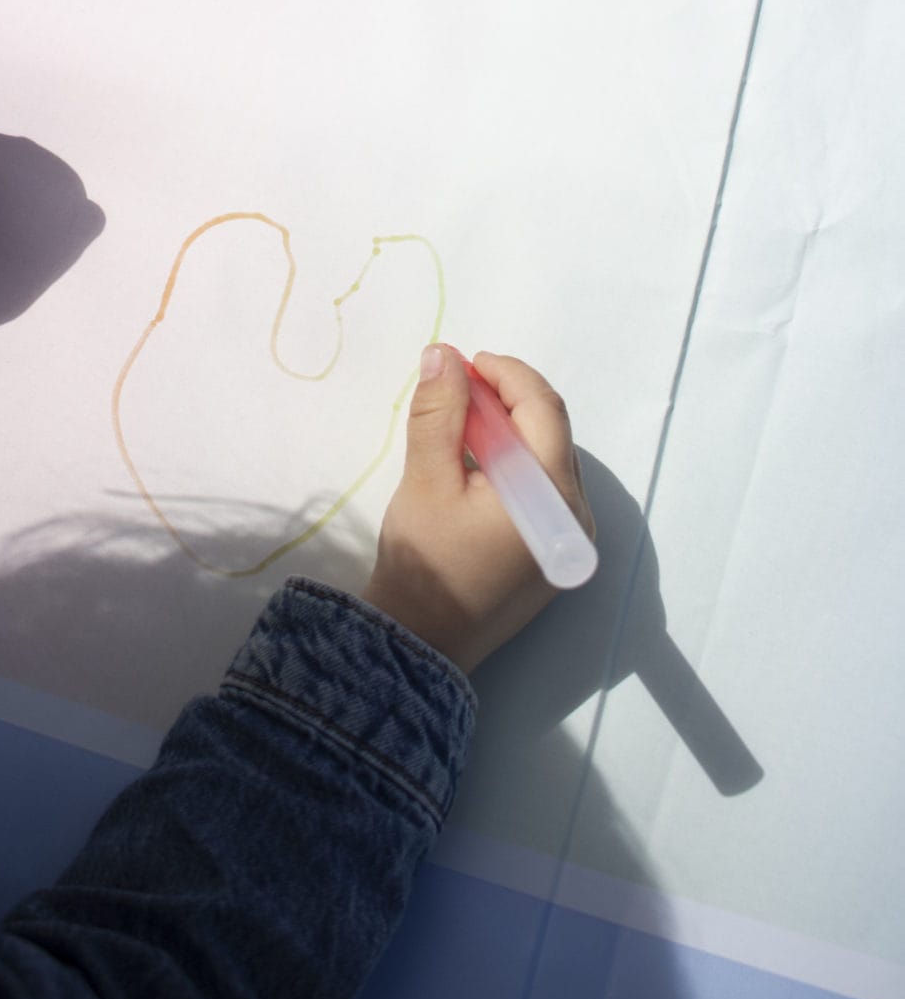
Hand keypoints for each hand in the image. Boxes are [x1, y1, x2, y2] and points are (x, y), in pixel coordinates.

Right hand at [361, 346, 594, 674]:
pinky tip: (476, 463)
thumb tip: (443, 355)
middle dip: (506, 400)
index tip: (465, 362)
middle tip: (458, 389)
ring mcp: (569, 538)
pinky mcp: (553, 553)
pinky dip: (513, 463)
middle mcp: (576, 515)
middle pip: (550, 432)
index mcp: (553, 495)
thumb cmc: (426, 562)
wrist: (421, 643)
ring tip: (461, 424)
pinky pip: (542, 488)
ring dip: (509, 430)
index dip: (506, 374)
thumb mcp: (426, 479)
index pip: (543, 410)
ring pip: (547, 458)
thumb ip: (440, 413)